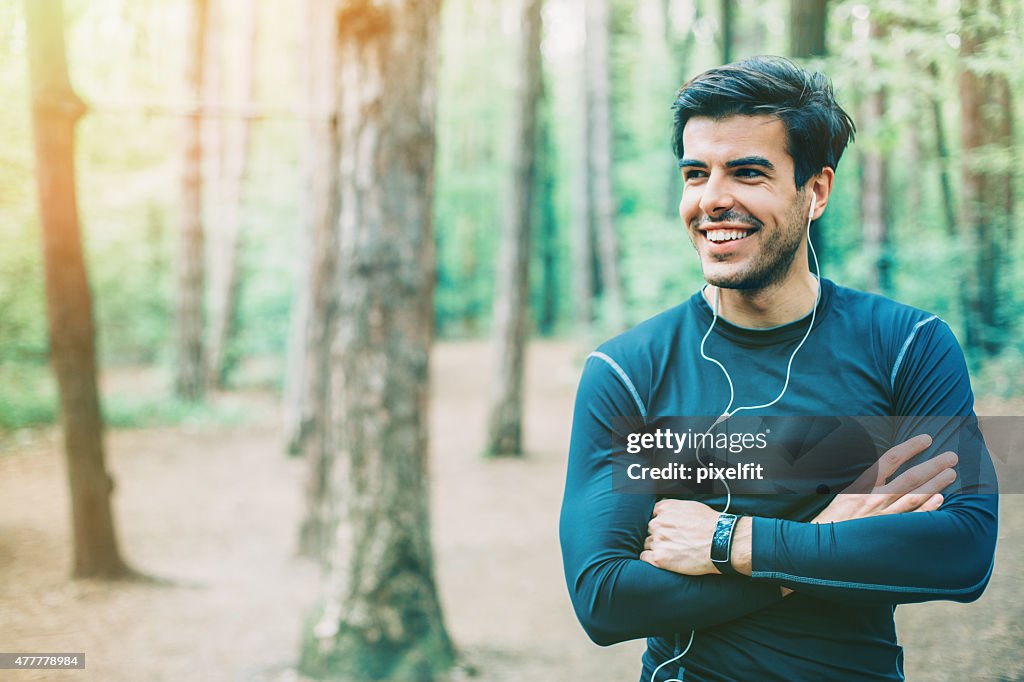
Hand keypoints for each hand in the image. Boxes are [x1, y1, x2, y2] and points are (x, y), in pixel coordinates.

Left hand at [640, 499, 719, 574]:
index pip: (653, 515)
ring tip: (673, 552)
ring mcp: (658, 540)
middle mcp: (658, 523)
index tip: (669, 530)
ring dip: (657, 547)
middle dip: (660, 536)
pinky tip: (662, 559)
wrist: (721, 543)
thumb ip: (675, 508)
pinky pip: (644, 557)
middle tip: (674, 542)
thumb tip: (667, 511)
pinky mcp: (659, 558)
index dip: (662, 524)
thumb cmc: (711, 525)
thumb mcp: (692, 506)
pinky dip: (651, 559)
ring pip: (648, 543)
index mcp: (665, 508)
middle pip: (651, 530)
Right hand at [813, 434, 955, 524]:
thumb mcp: (844, 493)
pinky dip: (928, 508)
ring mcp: (884, 515)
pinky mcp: (889, 531)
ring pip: (916, 495)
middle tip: (952, 456)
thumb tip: (884, 468)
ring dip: (936, 484)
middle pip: (911, 477)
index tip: (926, 439)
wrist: (824, 545)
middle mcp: (875, 497)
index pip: (891, 459)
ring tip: (951, 473)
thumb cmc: (833, 518)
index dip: (910, 447)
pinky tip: (941, 499)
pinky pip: (913, 518)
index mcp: (862, 484)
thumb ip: (865, 483)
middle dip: (933, 465)